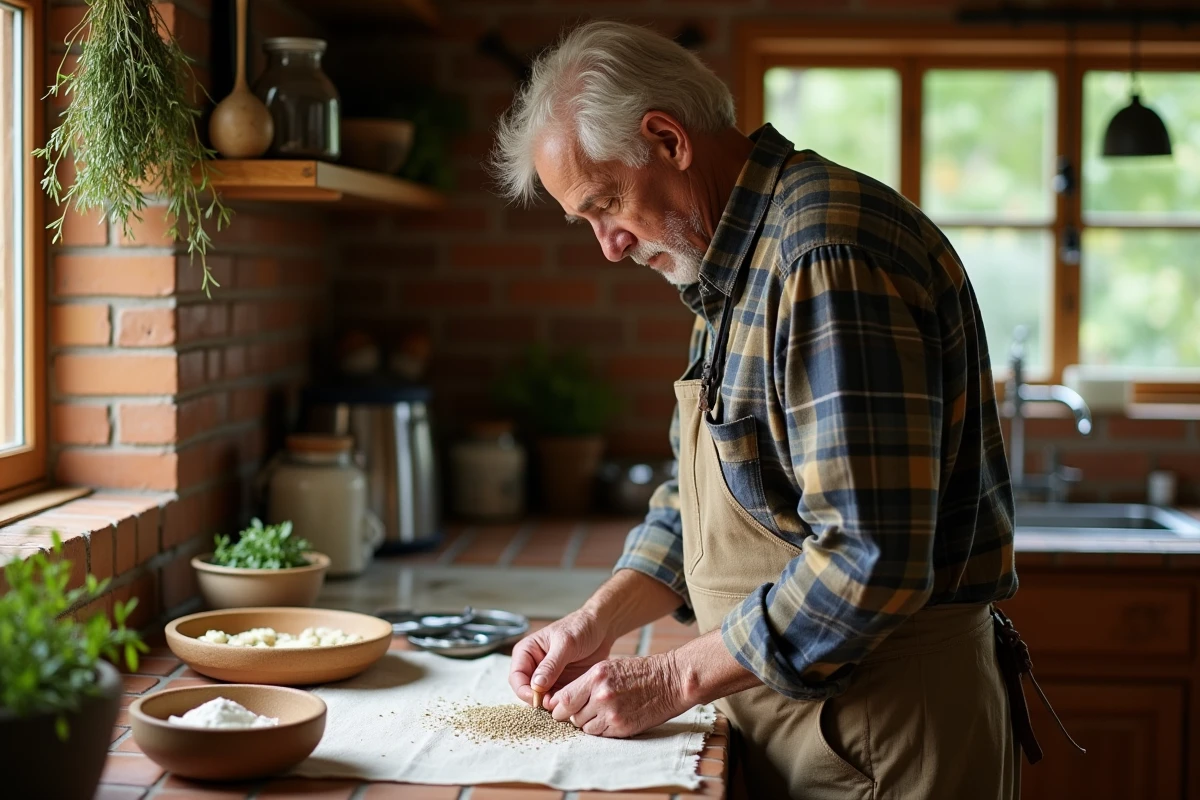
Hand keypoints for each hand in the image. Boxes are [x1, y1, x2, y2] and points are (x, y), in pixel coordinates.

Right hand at [508, 609, 613, 704]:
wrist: (601, 627)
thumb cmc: (580, 627)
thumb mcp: (566, 644)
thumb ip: (551, 665)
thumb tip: (536, 686)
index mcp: (526, 651)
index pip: (516, 677)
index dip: (523, 691)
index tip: (537, 700)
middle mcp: (533, 666)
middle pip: (526, 691)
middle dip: (537, 700)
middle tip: (553, 705)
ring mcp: (547, 677)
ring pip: (541, 698)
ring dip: (550, 704)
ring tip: (565, 704)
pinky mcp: (560, 684)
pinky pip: (556, 699)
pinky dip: (561, 704)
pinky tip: (572, 703)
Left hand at [547, 653, 686, 737]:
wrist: (670, 681)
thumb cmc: (640, 672)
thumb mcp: (610, 667)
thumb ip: (586, 683)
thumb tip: (562, 700)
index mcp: (596, 676)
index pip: (563, 698)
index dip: (557, 706)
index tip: (557, 707)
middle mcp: (601, 695)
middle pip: (571, 715)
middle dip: (572, 715)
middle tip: (581, 710)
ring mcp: (612, 713)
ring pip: (584, 727)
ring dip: (588, 723)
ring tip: (601, 712)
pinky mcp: (622, 727)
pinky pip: (600, 734)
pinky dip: (601, 729)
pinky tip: (612, 718)